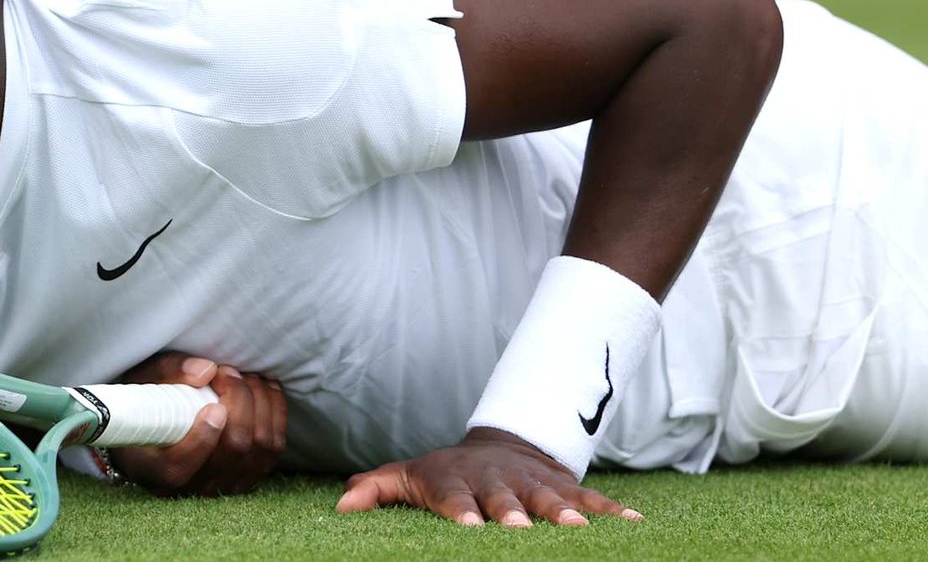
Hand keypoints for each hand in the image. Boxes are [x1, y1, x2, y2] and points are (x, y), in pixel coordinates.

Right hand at [109, 351, 286, 496]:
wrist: (156, 424)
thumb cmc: (146, 402)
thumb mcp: (143, 380)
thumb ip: (168, 372)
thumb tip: (206, 372)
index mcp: (152, 469)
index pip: (179, 468)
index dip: (202, 439)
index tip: (212, 406)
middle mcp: (190, 486)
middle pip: (232, 450)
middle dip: (239, 401)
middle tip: (226, 371)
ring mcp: (223, 485)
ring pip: (259, 448)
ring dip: (259, 403)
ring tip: (244, 376)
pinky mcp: (248, 475)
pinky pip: (273, 448)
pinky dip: (275, 413)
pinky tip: (263, 389)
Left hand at [334, 427, 643, 526]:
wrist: (497, 447)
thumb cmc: (443, 474)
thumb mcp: (408, 476)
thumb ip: (377, 489)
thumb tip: (340, 506)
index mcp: (455, 481)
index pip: (454, 498)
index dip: (460, 511)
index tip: (469, 528)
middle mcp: (496, 481)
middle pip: (505, 498)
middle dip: (514, 513)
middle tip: (521, 529)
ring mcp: (533, 483)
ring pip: (551, 497)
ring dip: (565, 511)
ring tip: (580, 528)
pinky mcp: (564, 486)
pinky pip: (592, 496)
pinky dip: (614, 509)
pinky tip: (638, 523)